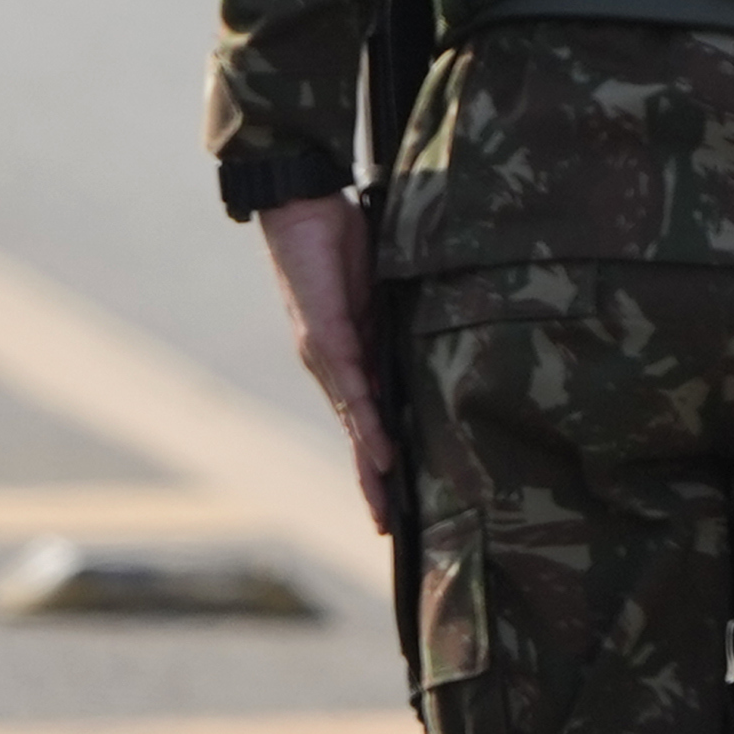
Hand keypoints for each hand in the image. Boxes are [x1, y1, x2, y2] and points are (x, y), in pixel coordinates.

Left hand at [255, 194, 396, 536]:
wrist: (301, 206)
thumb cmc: (341, 244)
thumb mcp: (381, 295)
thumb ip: (397, 325)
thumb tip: (432, 348)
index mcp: (349, 358)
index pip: (365, 420)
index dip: (378, 461)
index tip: (393, 501)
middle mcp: (332, 365)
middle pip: (355, 435)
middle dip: (370, 482)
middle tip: (384, 527)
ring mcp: (325, 353)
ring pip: (351, 421)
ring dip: (368, 465)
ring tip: (384, 504)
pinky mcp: (323, 335)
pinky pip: (351, 385)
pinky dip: (366, 420)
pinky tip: (379, 449)